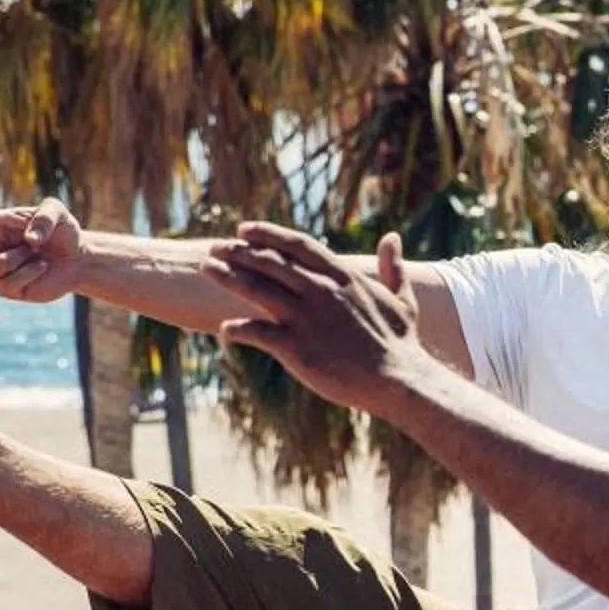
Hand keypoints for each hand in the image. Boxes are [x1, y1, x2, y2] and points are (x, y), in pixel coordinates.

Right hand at [0, 196, 86, 302]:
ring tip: (33, 249)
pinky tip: (42, 265)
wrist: (78, 258)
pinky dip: (29, 272)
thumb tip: (28, 238)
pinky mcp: (7, 289)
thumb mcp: (57, 213)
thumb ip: (44, 217)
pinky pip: (9, 283)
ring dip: (18, 257)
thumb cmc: (62, 231)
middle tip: (0, 238)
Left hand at [208, 223, 426, 408]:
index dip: (268, 235)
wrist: (398, 380)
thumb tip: (392, 238)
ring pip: (257, 289)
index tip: (245, 230)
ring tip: (206, 268)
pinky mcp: (295, 347)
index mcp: (343, 277)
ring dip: (228, 276)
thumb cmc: (401, 342)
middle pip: (270, 262)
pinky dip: (238, 328)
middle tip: (216, 247)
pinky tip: (226, 329)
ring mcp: (306, 317)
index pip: (297, 245)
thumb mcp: (401, 299)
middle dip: (239, 252)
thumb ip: (393, 268)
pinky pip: (257, 332)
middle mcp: (320, 291)